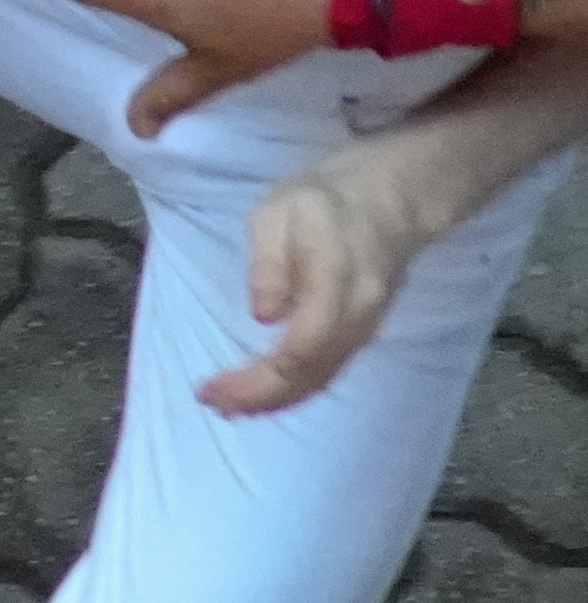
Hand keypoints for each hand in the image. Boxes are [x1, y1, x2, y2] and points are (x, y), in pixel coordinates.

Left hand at [213, 129, 457, 412]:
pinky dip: (295, 387)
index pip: (300, 351)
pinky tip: (265, 390)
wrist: (390, 198)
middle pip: (312, 375)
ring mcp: (366, 328)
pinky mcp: (362, 331)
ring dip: (277, 399)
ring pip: (323, 379)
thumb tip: (264, 315)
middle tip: (212, 403)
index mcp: (336, 287)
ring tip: (230, 405)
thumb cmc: (324, 200)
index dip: (257, 380)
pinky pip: (329, 370)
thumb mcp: (279, 211)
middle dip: (261, 398)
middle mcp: (359, 318)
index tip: (212, 388)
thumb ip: (269, 261)